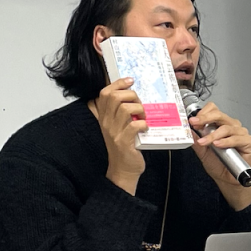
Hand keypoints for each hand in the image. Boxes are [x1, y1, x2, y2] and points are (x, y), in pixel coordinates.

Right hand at [90, 78, 146, 193]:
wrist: (122, 170)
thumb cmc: (124, 146)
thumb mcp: (118, 126)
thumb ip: (121, 112)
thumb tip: (132, 94)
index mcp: (104, 117)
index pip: (104, 93)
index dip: (118, 83)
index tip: (130, 81)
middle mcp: (106, 123)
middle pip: (114, 97)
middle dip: (131, 95)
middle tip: (140, 104)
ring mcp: (114, 132)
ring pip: (125, 109)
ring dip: (139, 109)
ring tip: (144, 116)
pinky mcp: (123, 142)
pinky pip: (134, 126)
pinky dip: (143, 124)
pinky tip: (145, 128)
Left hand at [189, 102, 250, 210]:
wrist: (227, 179)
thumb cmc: (218, 164)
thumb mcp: (202, 152)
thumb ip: (197, 140)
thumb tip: (189, 131)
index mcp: (220, 125)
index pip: (213, 110)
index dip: (203, 114)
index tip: (193, 121)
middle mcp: (231, 126)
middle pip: (219, 115)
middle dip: (205, 119)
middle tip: (196, 124)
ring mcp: (240, 133)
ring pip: (226, 128)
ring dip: (213, 135)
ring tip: (205, 142)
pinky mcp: (248, 142)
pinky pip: (237, 138)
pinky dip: (226, 141)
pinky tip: (218, 144)